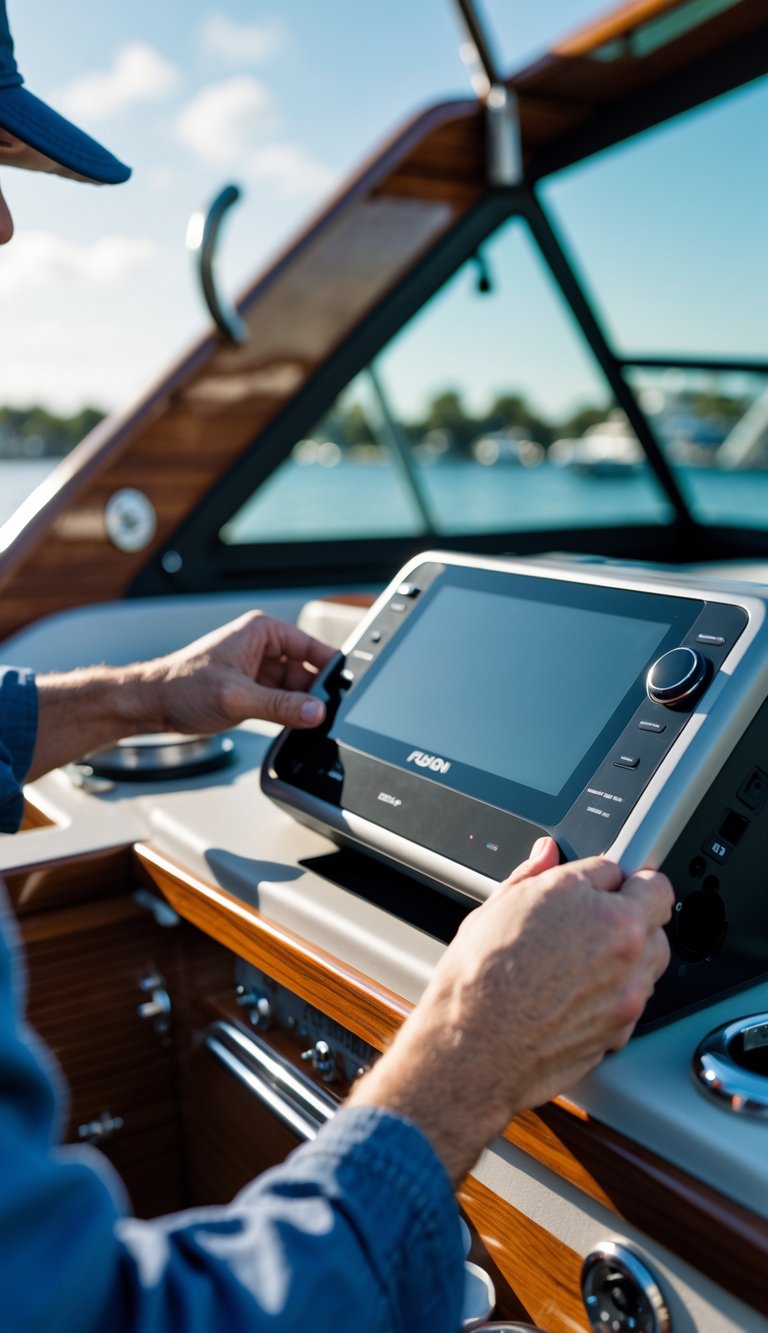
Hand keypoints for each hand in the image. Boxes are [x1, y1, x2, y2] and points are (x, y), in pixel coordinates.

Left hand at [134, 612, 335, 733]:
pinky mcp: (253, 691)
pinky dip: (287, 715)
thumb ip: (280, 706)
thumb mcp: (236, 696)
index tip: (345, 693)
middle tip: (322, 716)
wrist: (152, 704)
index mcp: (262, 632)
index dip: (330, 670)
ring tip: (303, 724)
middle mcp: (264, 647)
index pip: (312, 648)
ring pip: (296, 690)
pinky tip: (290, 727)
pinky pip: (282, 703)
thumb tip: (315, 711)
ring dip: (299, 707)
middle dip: (314, 694)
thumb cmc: (181, 686)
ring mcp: (259, 670)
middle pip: (307, 672)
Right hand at [348, 837, 672, 1183]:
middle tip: (588, 918)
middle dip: (630, 911)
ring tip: (577, 958)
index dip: (612, 876)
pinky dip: (613, 993)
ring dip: (628, 952)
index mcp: (601, 909)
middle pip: (656, 915)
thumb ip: (534, 875)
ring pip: (651, 959)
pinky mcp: (622, 1031)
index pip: (634, 872)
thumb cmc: (479, 981)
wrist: (472, 1049)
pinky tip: (572, 993)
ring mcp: (629, 994)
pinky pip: (633, 999)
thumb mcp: (499, 907)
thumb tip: (546, 854)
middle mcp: (626, 949)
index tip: (601, 882)